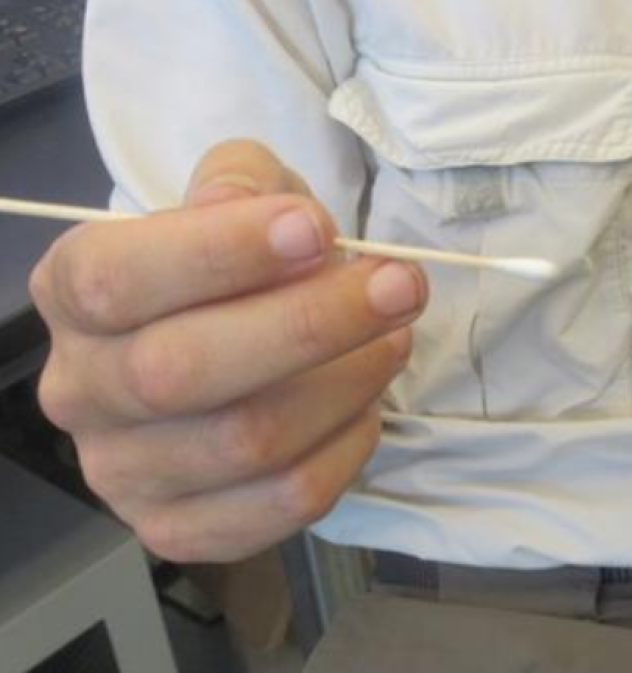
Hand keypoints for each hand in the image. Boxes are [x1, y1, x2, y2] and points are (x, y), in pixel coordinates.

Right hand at [31, 140, 426, 561]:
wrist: (234, 346)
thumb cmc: (238, 265)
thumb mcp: (240, 197)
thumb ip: (242, 185)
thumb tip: (256, 211)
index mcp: (73, 292)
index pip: (117, 279)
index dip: (220, 254)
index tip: (316, 231)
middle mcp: (79, 389)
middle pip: (183, 372)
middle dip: (311, 324)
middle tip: (399, 286)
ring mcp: (123, 472)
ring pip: (245, 443)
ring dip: (345, 385)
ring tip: (395, 339)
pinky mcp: (179, 530)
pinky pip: (282, 504)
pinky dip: (345, 453)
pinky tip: (367, 409)